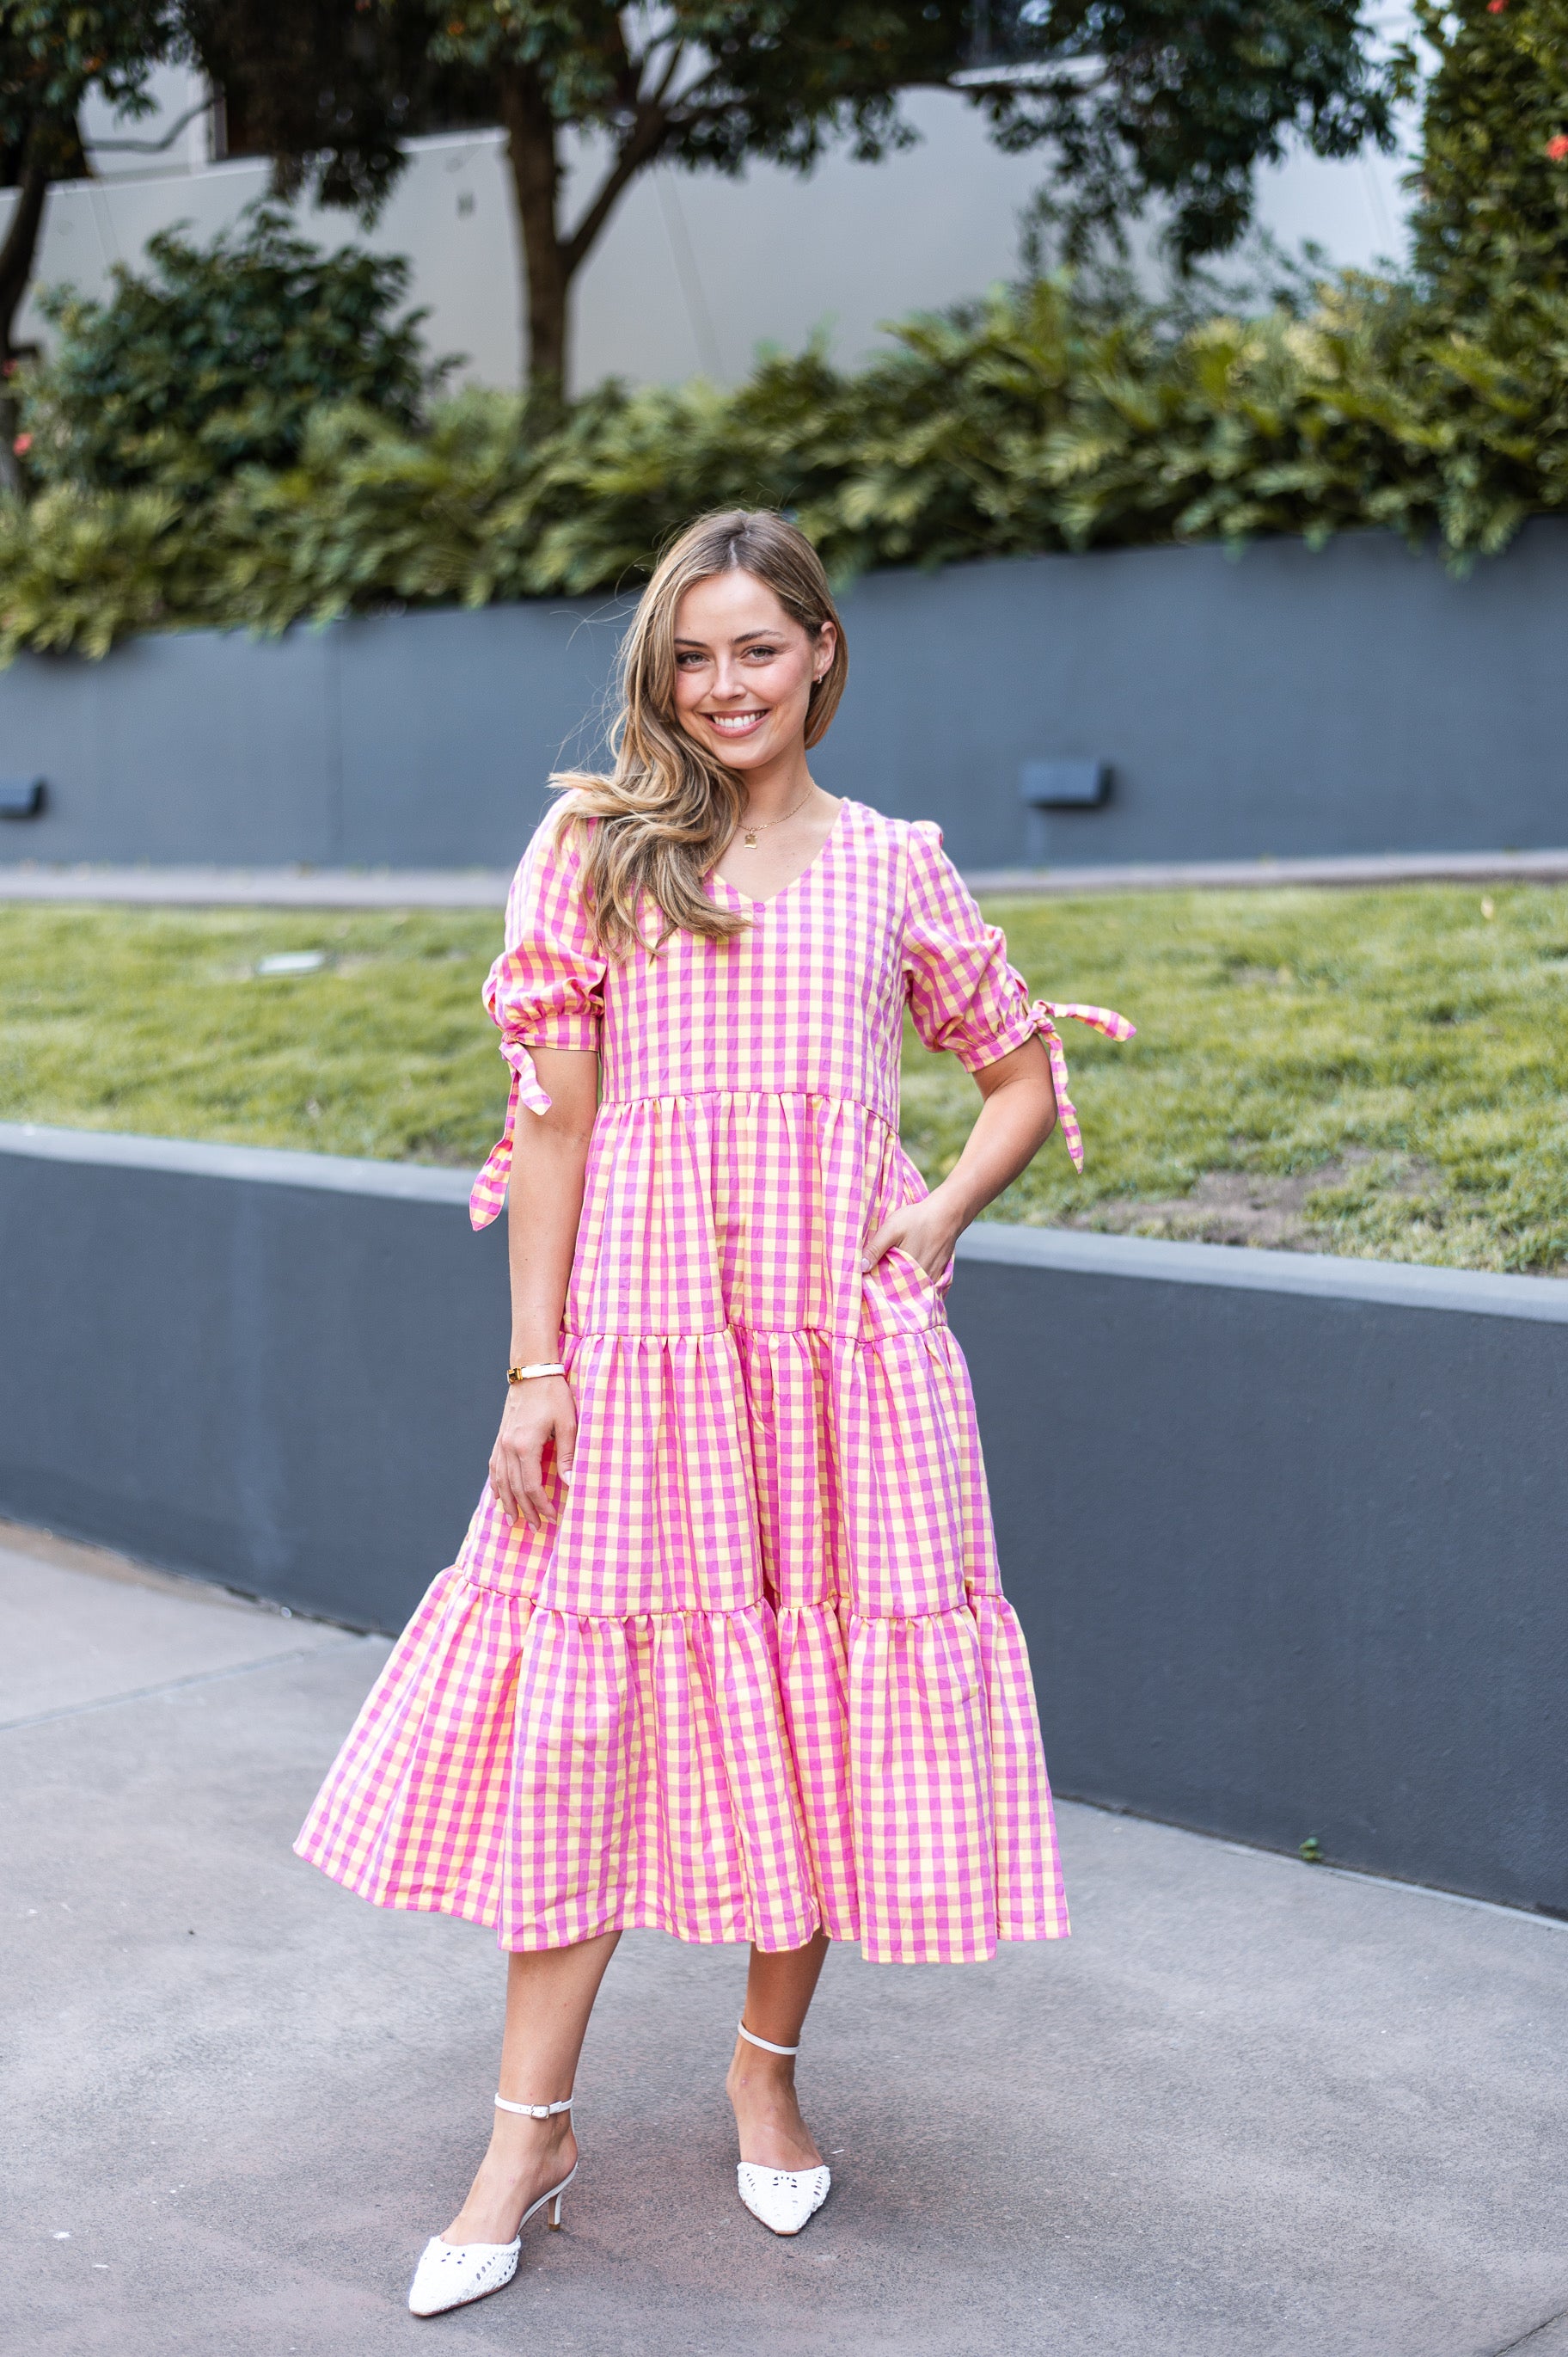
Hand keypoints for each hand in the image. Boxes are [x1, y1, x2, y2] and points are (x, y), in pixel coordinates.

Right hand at [489, 1374, 575, 1530]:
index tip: (554, 1517)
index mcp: (525, 1446)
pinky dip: (496, 1484)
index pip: (531, 1486)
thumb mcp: (569, 1423)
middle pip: (514, 1488)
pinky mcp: (501, 1437)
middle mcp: (509, 1447)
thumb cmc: (554, 1395)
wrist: (532, 1371)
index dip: (542, 1505)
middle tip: (537, 1528)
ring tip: (513, 1520)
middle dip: (526, 1510)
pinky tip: (498, 1496)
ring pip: (501, 1481)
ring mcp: (502, 1442)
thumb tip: (571, 1482)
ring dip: (507, 1503)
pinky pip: (494, 1467)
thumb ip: (569, 1454)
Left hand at [861, 1190, 961, 1284]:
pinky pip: (925, 1286)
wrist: (947, 1213)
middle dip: (889, 1292)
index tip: (866, 1286)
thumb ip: (876, 1249)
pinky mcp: (939, 1273)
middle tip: (876, 1286)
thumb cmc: (918, 1219)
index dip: (876, 1288)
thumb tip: (861, 1268)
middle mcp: (922, 1279)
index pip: (887, 1290)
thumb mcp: (891, 1230)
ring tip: (890, 1283)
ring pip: (913, 1290)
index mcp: (907, 1272)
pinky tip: (908, 1277)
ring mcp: (932, 1278)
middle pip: (901, 1293)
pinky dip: (916, 1285)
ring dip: (902, 1289)